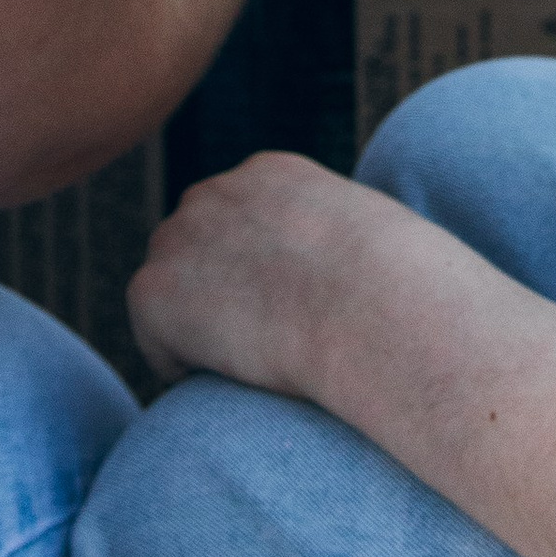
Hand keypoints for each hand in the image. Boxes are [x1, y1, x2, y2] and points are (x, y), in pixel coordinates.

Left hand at [127, 149, 401, 391]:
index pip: (237, 219)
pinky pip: (156, 342)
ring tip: (246, 367)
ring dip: (197, 328)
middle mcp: (215, 193)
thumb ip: (339, 243)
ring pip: (171, 293)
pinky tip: (229, 381)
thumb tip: (343, 282)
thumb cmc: (402, 292)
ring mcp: (177, 237)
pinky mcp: (153, 290)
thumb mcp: (379, 240)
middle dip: (215, 292)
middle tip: (257, 344)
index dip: (254, 272)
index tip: (282, 310)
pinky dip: (182, 368)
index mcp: (270, 175)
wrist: (373, 310)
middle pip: (191, 248)